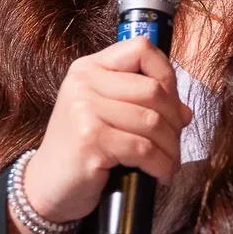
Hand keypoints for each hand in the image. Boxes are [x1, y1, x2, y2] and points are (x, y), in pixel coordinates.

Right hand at [22, 36, 193, 224]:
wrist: (47, 185)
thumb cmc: (82, 148)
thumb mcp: (108, 114)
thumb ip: (143, 103)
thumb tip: (185, 112)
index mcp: (89, 68)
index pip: (141, 49)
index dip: (167, 75)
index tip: (172, 104)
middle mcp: (84, 82)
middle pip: (154, 89)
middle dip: (174, 121)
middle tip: (174, 142)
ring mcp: (84, 110)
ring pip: (153, 122)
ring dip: (171, 148)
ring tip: (169, 163)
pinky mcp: (90, 140)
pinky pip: (143, 149)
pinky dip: (160, 165)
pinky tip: (160, 174)